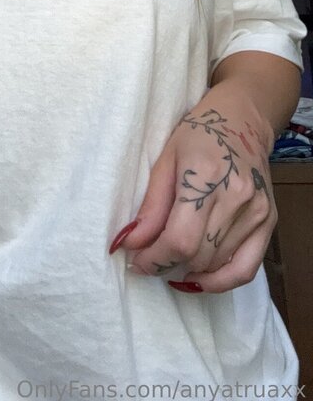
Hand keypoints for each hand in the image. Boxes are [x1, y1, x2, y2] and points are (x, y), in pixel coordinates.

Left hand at [110, 85, 276, 292]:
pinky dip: (221, 280)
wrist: (242, 119)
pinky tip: (199, 276)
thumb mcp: (165, 158)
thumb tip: (131, 242)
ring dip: (188, 270)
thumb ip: (151, 204)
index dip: (154, 258)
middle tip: (148, 258)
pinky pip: (246, 268)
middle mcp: (236, 197)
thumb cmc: (198, 133)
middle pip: (198, 255)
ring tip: (170, 259)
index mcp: (206, 176)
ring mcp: (257, 212)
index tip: (136, 260)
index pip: (180, 239)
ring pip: (218, 264)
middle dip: (166, 264)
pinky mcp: (269, 222)